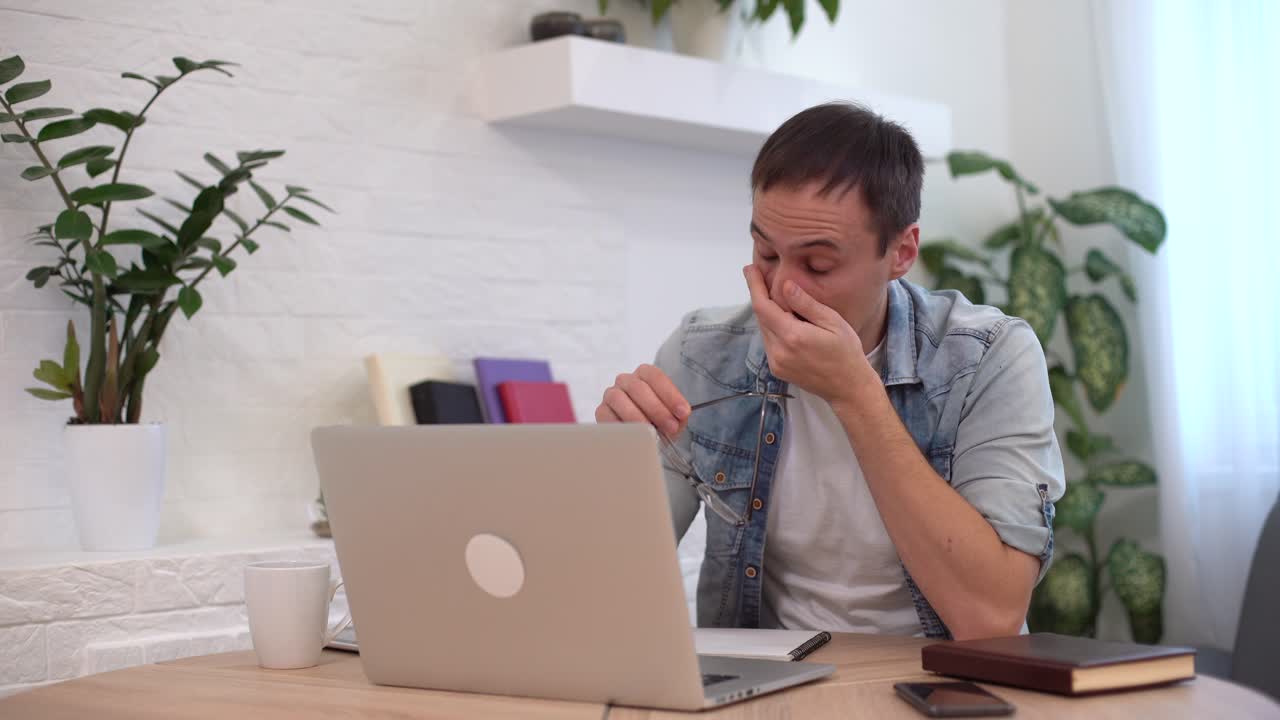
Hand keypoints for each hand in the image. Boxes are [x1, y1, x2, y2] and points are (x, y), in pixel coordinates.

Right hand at [595, 364, 691, 438]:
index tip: (682, 412)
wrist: (642, 438)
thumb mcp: (674, 418)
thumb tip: (680, 416)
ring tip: (651, 433)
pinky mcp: (601, 411)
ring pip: (620, 399)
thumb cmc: (659, 423)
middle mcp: (626, 380)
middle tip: (670, 427)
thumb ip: (679, 415)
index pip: (655, 376)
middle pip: (638, 387)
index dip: (670, 394)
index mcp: (644, 374)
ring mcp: (611, 394)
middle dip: (657, 409)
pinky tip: (633, 436)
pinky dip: (621, 426)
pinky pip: (607, 415)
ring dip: (638, 417)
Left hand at [743, 264, 873, 404]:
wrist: (848, 388)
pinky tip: (785, 320)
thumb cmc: (846, 352)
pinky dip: (773, 327)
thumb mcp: (832, 322)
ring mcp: (776, 362)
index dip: (754, 285)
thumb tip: (785, 285)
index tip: (750, 269)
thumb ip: (806, 304)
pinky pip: (769, 341)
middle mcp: (779, 351)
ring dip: (767, 312)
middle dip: (760, 295)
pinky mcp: (777, 369)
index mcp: (792, 336)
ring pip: (764, 329)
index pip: (763, 306)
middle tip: (760, 275)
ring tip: (776, 297)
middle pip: (761, 316)